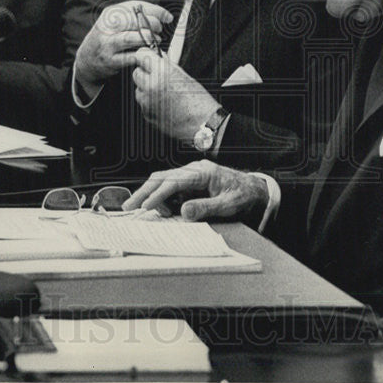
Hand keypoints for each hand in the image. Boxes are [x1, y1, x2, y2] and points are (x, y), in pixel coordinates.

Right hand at [75, 1, 172, 94]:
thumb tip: (165, 15)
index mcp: (110, 13)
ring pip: (130, 38)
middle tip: (159, 30)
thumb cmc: (109, 37)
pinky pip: (130, 57)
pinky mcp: (110, 60)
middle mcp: (106, 27)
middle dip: (152, 24)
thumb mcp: (118, 21)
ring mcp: (107, 44)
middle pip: (133, 20)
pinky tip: (149, 52)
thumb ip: (138, 15)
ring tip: (155, 40)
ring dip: (147, 39)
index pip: (135, 6)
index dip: (155, 11)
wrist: (87, 58)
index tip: (167, 17)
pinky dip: (143, 54)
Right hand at [122, 159, 267, 220]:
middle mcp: (194, 170)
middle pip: (162, 178)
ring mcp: (191, 175)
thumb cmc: (243, 196)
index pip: (174, 182)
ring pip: (163, 181)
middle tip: (128, 207)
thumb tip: (184, 212)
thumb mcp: (228, 206)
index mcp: (203, 173)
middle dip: (144, 192)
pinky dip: (161, 198)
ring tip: (141, 211)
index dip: (158, 195)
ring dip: (150, 195)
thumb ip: (206, 208)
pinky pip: (170, 188)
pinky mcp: (190, 182)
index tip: (145, 207)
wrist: (254, 190)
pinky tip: (158, 209)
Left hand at [131, 49, 220, 142]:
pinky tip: (164, 104)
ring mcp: (147, 102)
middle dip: (145, 73)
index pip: (141, 55)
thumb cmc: (199, 102)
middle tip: (158, 76)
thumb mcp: (185, 76)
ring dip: (146, 89)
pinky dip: (150, 102)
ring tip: (164, 93)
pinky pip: (143, 103)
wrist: (202, 124)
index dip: (145, 56)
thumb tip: (158, 57)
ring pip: (138, 89)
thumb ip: (167, 65)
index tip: (148, 58)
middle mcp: (151, 86)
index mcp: (162, 73)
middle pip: (136, 72)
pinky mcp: (146, 114)